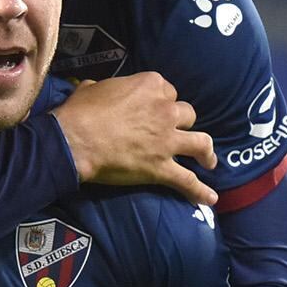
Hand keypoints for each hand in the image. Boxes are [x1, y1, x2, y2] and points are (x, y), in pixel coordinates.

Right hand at [54, 73, 216, 205]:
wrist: (75, 140)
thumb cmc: (80, 112)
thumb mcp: (91, 87)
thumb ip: (103, 88)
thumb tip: (95, 89)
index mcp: (151, 86)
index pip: (168, 91)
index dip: (162, 103)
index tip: (154, 111)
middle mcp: (165, 110)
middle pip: (187, 114)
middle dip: (182, 123)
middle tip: (174, 133)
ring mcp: (167, 140)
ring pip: (200, 143)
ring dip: (206, 152)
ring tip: (209, 161)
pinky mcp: (162, 167)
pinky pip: (188, 181)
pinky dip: (200, 191)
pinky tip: (210, 199)